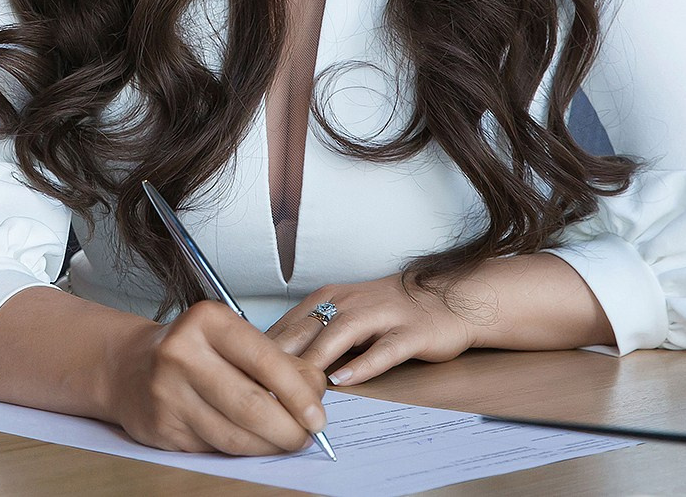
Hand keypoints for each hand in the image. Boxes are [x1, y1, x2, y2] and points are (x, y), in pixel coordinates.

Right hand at [105, 300, 328, 454]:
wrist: (130, 366)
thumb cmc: (193, 351)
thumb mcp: (233, 340)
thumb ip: (278, 362)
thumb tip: (314, 395)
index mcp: (207, 320)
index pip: (265, 361)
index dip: (298, 394)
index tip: (318, 416)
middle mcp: (181, 352)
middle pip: (252, 406)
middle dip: (288, 430)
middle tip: (305, 437)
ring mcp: (167, 392)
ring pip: (234, 435)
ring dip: (268, 446)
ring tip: (282, 441)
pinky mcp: (161, 427)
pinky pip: (214, 449)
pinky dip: (240, 451)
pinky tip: (247, 441)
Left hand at [266, 276, 477, 386]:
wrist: (444, 300)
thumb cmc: (387, 313)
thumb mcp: (343, 316)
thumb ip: (312, 336)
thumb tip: (270, 365)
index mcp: (328, 298)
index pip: (287, 325)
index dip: (262, 352)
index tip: (241, 376)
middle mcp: (350, 302)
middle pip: (307, 329)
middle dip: (280, 359)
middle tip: (258, 387)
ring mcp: (381, 315)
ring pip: (340, 335)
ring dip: (316, 361)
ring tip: (296, 386)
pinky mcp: (410, 332)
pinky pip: (383, 349)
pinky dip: (363, 364)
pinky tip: (345, 379)